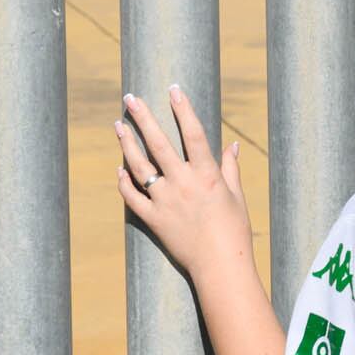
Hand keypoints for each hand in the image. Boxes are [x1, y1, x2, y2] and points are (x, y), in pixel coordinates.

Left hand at [117, 89, 251, 282]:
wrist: (220, 265)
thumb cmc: (234, 230)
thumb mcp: (236, 196)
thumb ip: (230, 169)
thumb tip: (231, 146)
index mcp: (207, 175)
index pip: (193, 134)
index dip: (183, 110)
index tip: (174, 90)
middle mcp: (183, 184)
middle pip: (158, 144)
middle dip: (143, 118)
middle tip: (130, 98)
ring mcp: (165, 201)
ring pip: (139, 167)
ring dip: (126, 144)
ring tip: (118, 125)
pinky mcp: (154, 220)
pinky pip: (132, 198)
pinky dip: (124, 182)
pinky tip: (119, 168)